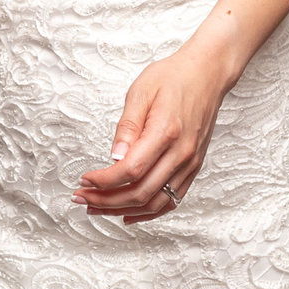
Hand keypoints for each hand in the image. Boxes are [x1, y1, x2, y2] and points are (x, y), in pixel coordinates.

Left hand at [72, 48, 233, 223]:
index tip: (84, 180)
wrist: (207, 74)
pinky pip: (172, 200)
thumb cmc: (173, 77)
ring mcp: (189, 164)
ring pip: (155, 203)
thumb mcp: (141, 91)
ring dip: (123, 210)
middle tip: (81, 198)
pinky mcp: (193, 168)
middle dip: (106, 201)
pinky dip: (148, 213)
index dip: (104, 181)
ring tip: (97, 208)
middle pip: (141, 192)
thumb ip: (127, 126)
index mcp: (166, 132)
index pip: (131, 170)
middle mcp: (181, 154)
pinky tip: (128, 214)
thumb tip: (113, 156)